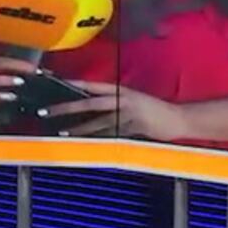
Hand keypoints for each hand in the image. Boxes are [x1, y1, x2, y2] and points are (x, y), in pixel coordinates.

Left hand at [43, 82, 189, 140]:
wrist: (178, 119)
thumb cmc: (155, 110)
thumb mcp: (135, 100)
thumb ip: (116, 102)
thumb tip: (92, 107)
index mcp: (122, 90)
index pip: (94, 86)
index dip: (76, 85)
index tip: (58, 84)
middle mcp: (123, 100)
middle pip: (90, 103)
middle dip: (68, 107)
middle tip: (49, 111)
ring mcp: (128, 115)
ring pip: (98, 123)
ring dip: (79, 129)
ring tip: (62, 132)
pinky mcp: (133, 129)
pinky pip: (111, 135)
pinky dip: (98, 139)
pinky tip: (85, 143)